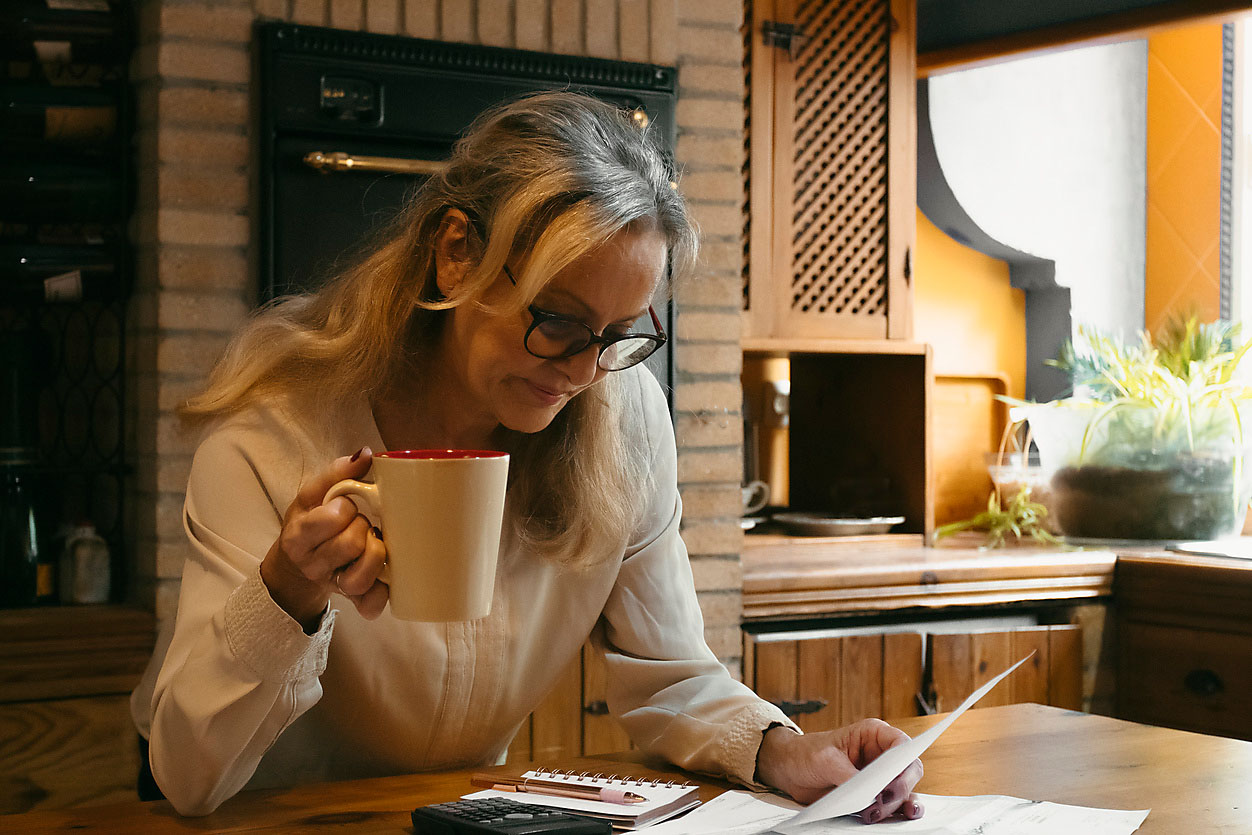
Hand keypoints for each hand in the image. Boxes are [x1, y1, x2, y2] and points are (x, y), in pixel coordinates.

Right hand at [259, 446, 388, 630]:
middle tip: (361, 524)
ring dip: (375, 555)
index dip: (346, 508)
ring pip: (362, 577)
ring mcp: (333, 585)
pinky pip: (370, 605)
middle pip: (350, 544)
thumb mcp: (312, 496)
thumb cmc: (310, 523)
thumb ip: (336, 473)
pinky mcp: (352, 601)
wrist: (297, 566)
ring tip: (373, 544)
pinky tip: (385, 578)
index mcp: (300, 536)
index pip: (331, 518)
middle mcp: (313, 565)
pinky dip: (382, 594)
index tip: (346, 506)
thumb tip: (365, 454)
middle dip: (363, 528)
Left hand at [755, 719, 923, 823]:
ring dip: (897, 806)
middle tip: (882, 800)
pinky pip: (891, 806)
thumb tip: (870, 794)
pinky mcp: (873, 795)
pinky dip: (892, 814)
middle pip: (908, 771)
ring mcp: (879, 776)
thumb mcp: (825, 760)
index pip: (902, 745)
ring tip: (875, 814)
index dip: (905, 762)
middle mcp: (881, 754)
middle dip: (900, 788)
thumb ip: (848, 775)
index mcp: (873, 734)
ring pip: (904, 791)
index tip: (897, 778)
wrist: (790, 770)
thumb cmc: (807, 754)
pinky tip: (883, 819)